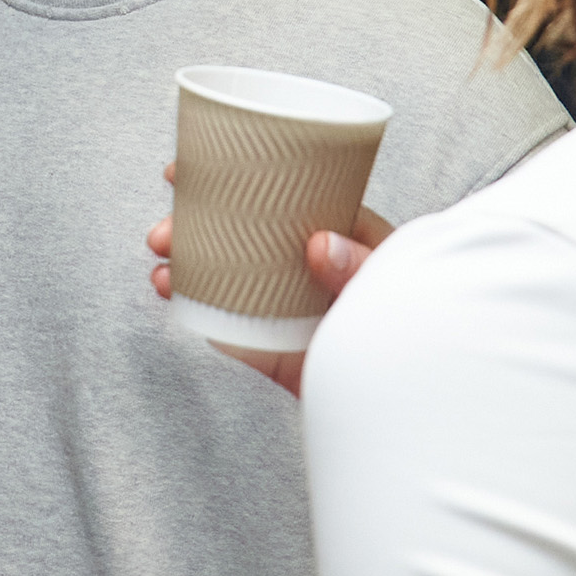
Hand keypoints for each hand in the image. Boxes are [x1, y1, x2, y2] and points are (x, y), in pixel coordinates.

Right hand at [149, 165, 392, 396]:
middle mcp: (311, 268)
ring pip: (231, 278)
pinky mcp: (279, 350)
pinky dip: (199, 310)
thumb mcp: (393, 291)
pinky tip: (172, 295)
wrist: (410, 406)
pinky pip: (233, 327)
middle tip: (160, 232)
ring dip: (188, 266)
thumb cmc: (416, 335)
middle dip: (194, 227)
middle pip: (245, 236)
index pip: (289, 195)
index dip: (237, 177)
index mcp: (346, 237)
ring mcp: (292, 309)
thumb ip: (363, 269)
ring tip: (159, 268)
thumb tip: (320, 243)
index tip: (190, 169)